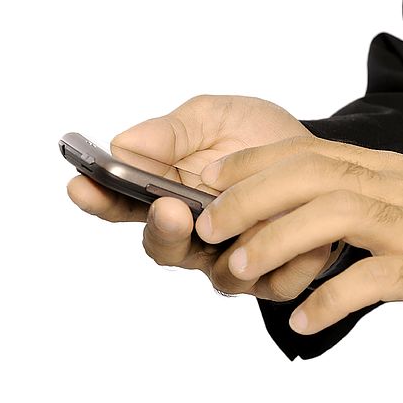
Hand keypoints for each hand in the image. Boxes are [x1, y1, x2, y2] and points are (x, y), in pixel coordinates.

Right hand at [66, 95, 342, 299]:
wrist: (321, 158)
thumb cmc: (260, 140)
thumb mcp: (218, 119)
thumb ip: (174, 133)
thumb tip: (124, 143)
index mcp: (167, 193)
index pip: (121, 203)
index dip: (98, 197)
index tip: (81, 184)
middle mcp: (195, 235)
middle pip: (163, 247)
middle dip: (162, 230)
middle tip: (168, 210)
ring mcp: (233, 259)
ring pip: (218, 276)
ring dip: (226, 254)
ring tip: (241, 229)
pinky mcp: (276, 277)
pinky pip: (275, 283)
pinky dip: (289, 263)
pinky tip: (305, 242)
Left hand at [195, 137, 402, 333]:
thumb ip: (385, 195)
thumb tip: (337, 211)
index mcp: (395, 170)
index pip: (312, 152)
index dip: (257, 166)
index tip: (220, 184)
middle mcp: (398, 188)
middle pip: (308, 175)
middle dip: (247, 198)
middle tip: (208, 226)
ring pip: (329, 216)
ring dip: (275, 242)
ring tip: (240, 271)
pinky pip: (368, 281)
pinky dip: (328, 300)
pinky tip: (302, 320)